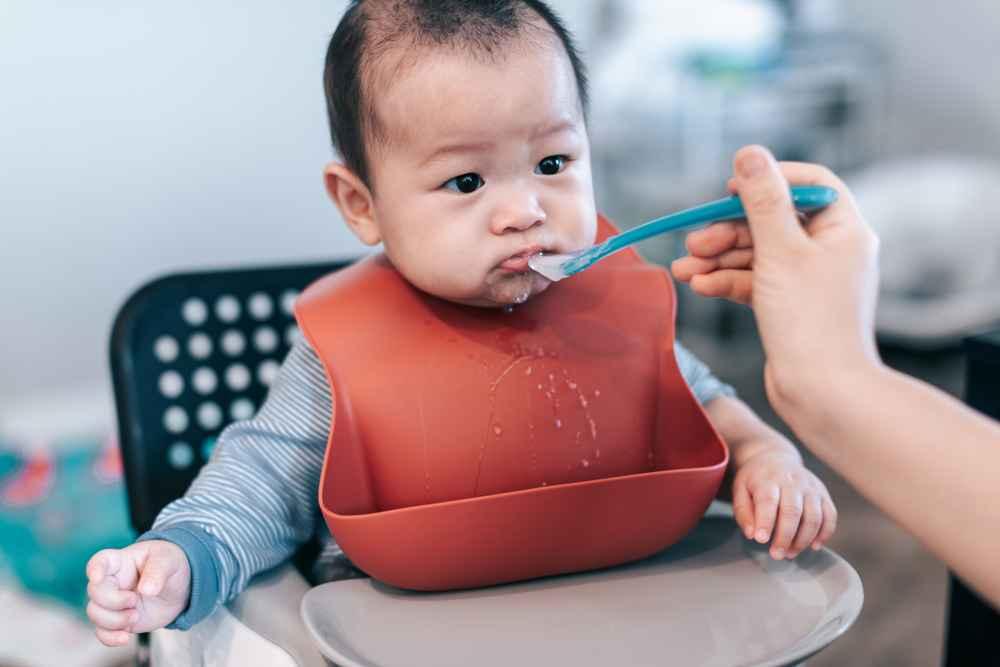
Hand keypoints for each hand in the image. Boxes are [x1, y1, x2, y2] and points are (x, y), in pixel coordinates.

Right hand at [85, 540, 190, 646]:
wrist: (178, 588)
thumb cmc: (169, 565)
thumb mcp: (169, 560)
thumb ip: (158, 572)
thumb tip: (146, 590)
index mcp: (121, 561)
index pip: (99, 561)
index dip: (94, 569)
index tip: (97, 578)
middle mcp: (112, 582)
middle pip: (94, 592)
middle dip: (113, 601)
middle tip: (135, 600)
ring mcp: (112, 602)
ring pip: (94, 613)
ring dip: (114, 620)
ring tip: (136, 615)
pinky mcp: (117, 620)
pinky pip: (102, 632)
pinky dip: (110, 638)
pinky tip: (125, 638)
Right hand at [671, 146, 880, 418]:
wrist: (822, 394)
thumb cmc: (811, 323)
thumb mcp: (780, 252)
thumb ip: (762, 201)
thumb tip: (750, 153)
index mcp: (844, 230)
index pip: (810, 183)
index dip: (769, 180)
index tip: (732, 189)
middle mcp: (831, 251)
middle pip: (774, 220)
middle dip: (729, 230)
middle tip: (695, 241)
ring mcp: (810, 281)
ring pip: (758, 253)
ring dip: (720, 258)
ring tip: (685, 268)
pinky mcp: (790, 306)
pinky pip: (755, 281)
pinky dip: (727, 281)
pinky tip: (700, 285)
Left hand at [731, 447, 836, 558]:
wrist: (775, 457)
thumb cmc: (755, 479)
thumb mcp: (740, 489)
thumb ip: (743, 512)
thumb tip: (752, 535)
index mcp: (768, 479)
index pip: (768, 500)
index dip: (765, 521)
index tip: (761, 540)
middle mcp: (792, 481)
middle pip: (793, 511)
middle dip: (785, 537)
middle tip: (776, 555)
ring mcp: (811, 487)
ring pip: (814, 516)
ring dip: (803, 539)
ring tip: (790, 553)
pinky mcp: (823, 494)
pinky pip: (830, 515)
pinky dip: (825, 533)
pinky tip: (813, 546)